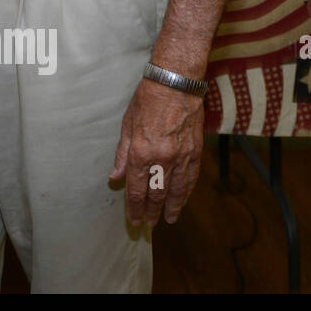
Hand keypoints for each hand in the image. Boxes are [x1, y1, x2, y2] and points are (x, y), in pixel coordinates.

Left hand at [109, 78, 204, 226]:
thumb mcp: (126, 126)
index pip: (136, 189)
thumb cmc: (146, 101)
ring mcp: (181, 157)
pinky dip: (186, 193)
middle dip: (151, 212)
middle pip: (156, 194)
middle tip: (148, 224)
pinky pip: (191, 179)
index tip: (133, 219)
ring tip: (168, 220)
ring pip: (176, 191)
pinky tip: (182, 200)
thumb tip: (115, 177)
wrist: (175, 86)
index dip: (134, 207)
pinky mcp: (195, 153)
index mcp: (140, 153)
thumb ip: (122, 155)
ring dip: (172, 208)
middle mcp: (161, 159)